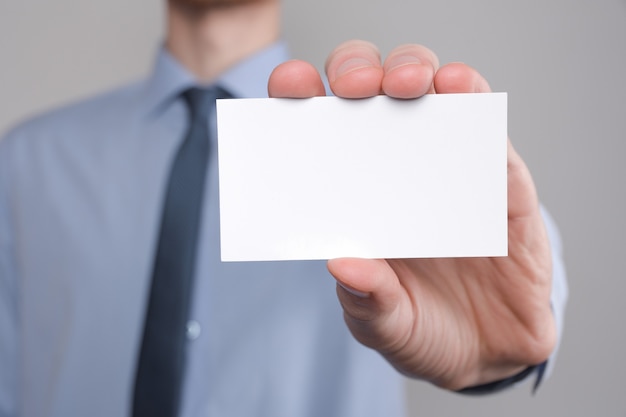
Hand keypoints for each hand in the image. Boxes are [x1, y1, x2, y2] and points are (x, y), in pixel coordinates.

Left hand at [267, 40, 555, 389]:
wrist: (487, 355)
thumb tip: (343, 264)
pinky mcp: (503, 185)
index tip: (288, 85)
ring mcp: (452, 169)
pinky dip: (476, 106)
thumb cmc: (421, 326)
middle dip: (359, 72)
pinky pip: (491, 136)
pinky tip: (460, 92)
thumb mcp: (384, 322)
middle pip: (375, 92)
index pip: (321, 129)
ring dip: (420, 72)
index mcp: (355, 194)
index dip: (302, 97)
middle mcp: (399, 168)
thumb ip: (366, 299)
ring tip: (409, 81)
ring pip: (433, 94)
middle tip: (354, 87)